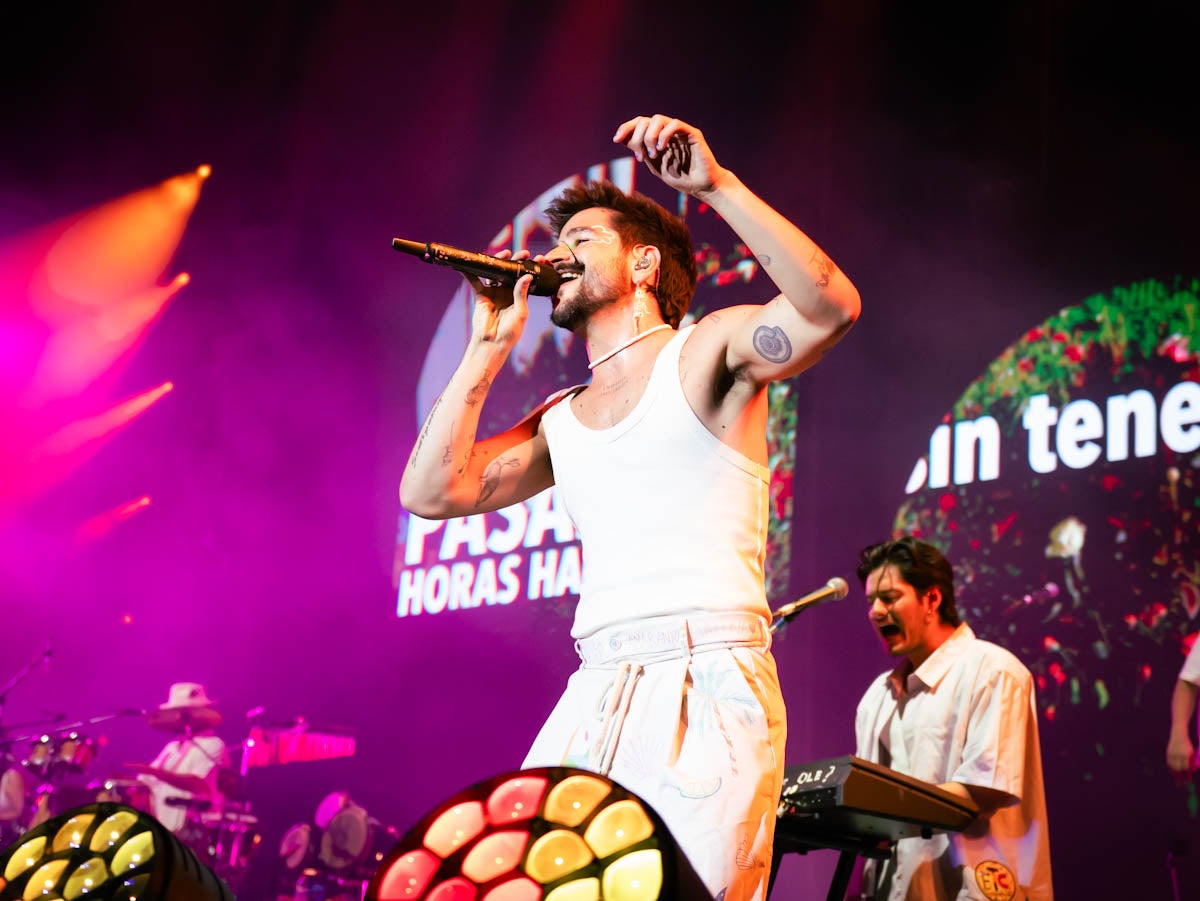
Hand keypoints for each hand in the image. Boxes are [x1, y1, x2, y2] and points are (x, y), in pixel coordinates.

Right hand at [465, 248, 531, 348]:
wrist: (493, 343)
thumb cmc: (510, 332)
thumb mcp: (520, 312)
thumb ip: (521, 294)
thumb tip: (527, 276)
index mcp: (520, 296)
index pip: (527, 278)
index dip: (532, 268)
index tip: (540, 258)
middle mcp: (507, 292)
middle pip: (511, 272)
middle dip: (517, 261)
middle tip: (523, 253)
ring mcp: (494, 293)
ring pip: (495, 273)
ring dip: (498, 262)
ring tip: (504, 253)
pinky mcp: (481, 295)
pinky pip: (475, 281)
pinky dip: (470, 272)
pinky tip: (469, 263)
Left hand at [613, 114, 729, 196]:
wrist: (702, 187)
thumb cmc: (681, 178)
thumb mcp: (655, 166)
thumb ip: (642, 152)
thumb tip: (623, 140)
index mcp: (658, 137)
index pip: (639, 124)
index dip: (626, 128)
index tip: (616, 139)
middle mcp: (667, 131)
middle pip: (645, 120)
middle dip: (638, 138)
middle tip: (642, 157)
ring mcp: (680, 131)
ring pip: (658, 119)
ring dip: (650, 136)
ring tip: (653, 154)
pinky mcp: (692, 133)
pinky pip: (675, 124)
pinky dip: (664, 135)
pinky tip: (662, 148)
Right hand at [1167, 733, 1195, 782]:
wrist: (1178, 735)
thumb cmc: (1187, 745)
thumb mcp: (1192, 752)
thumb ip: (1192, 761)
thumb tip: (1192, 771)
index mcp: (1186, 755)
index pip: (1186, 767)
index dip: (1187, 775)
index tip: (1188, 781)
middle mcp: (1179, 755)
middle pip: (1179, 768)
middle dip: (1180, 776)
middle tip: (1181, 783)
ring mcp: (1172, 754)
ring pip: (1173, 766)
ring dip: (1175, 773)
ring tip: (1176, 779)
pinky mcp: (1168, 753)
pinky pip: (1169, 763)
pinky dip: (1170, 768)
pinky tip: (1172, 772)